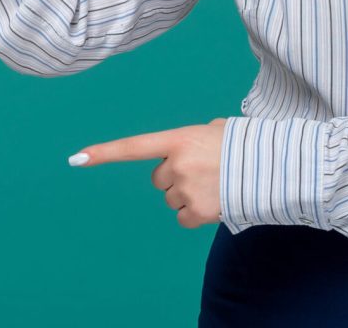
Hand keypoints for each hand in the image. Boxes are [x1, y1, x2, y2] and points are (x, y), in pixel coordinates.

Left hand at [69, 119, 226, 228]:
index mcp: (178, 139)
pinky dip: (194, 214)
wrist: (272, 167)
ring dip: (186, 194)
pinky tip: (213, 201)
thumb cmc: (241, 145)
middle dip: (174, 176)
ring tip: (213, 183)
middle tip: (201, 169)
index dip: (103, 153)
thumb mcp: (213, 130)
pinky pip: (182, 217)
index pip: (133, 147)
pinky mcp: (199, 212)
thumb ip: (190, 139)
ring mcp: (187, 189)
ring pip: (171, 199)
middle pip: (158, 179)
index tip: (76, 158)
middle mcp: (177, 164)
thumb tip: (179, 155)